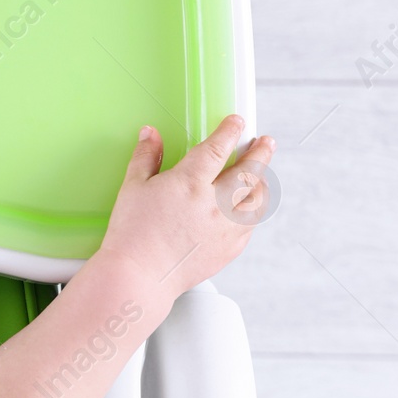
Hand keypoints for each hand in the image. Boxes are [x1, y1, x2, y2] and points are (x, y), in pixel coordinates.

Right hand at [95, 115, 274, 301]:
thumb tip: (151, 134)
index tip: (236, 122)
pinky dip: (254, 209)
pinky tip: (249, 205)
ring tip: (261, 172)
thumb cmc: (131, 233)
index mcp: (190, 183)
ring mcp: (227, 228)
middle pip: (248, 171)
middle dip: (260, 152)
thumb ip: (146, 156)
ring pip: (257, 198)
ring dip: (262, 181)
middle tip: (266, 142)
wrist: (140, 275)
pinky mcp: (231, 248)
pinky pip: (251, 223)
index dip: (229, 131)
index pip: (217, 148)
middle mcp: (215, 203)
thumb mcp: (132, 187)